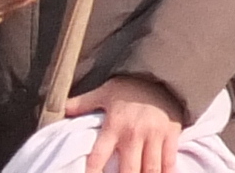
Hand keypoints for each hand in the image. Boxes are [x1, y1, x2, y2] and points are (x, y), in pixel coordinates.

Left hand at [70, 82, 185, 172]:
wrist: (163, 71)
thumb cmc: (131, 86)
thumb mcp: (105, 92)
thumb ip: (84, 103)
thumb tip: (62, 110)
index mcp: (114, 126)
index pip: (97, 159)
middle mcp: (133, 134)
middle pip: (128, 171)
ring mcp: (154, 135)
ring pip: (150, 169)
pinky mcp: (171, 133)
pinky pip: (169, 161)